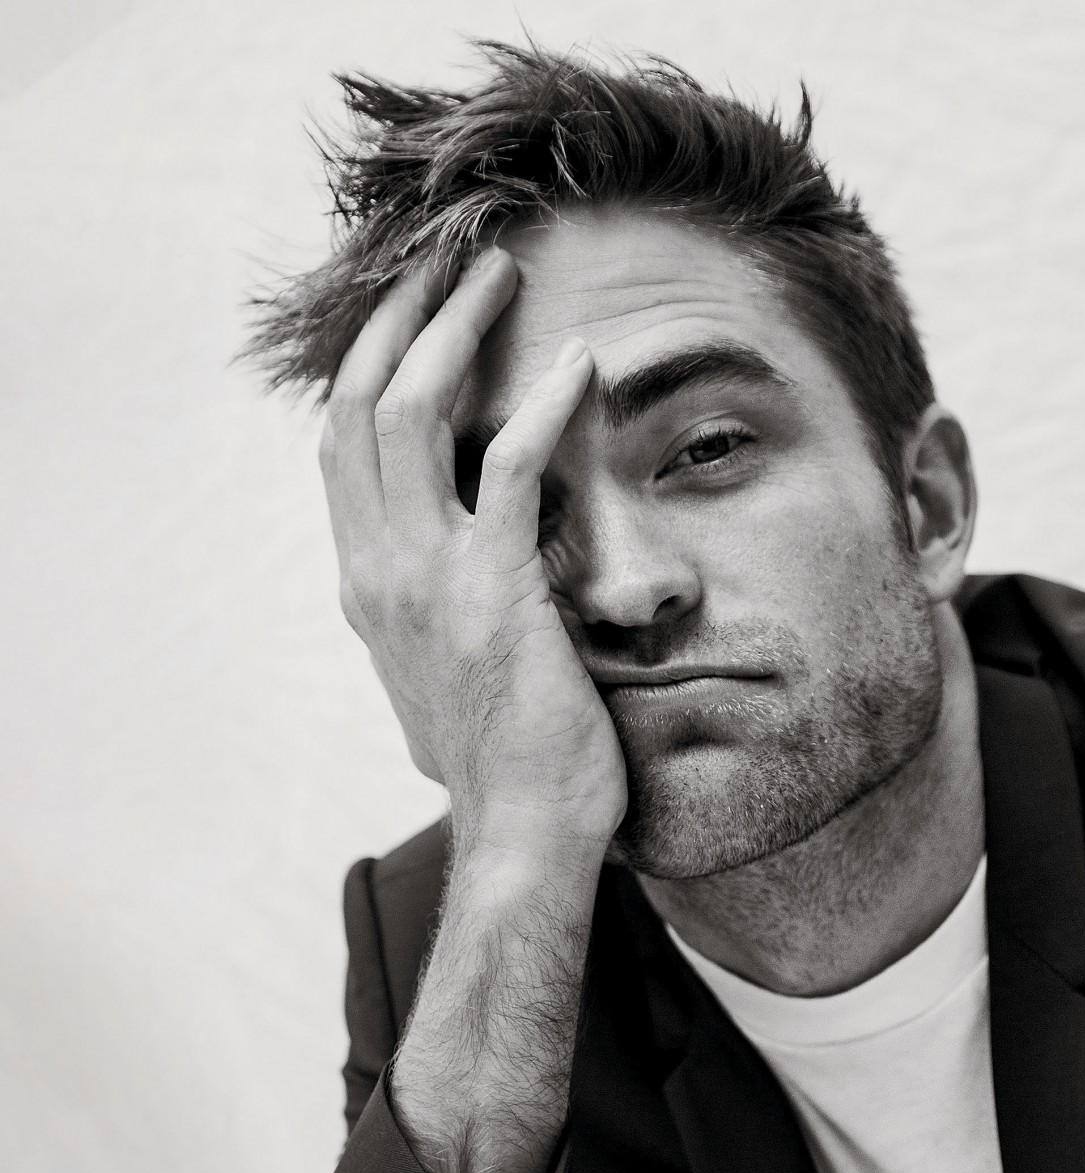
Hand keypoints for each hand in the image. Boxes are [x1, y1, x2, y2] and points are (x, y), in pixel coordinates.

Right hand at [320, 249, 626, 857]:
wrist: (524, 835)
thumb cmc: (509, 769)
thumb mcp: (447, 684)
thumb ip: (439, 627)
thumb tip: (460, 605)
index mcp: (366, 587)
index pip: (343, 447)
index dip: (371, 367)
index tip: (415, 313)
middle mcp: (377, 570)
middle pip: (357, 405)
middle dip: (398, 319)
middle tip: (450, 262)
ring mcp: (424, 577)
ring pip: (410, 411)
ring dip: (454, 329)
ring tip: (500, 275)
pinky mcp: (490, 590)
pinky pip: (505, 465)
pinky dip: (541, 403)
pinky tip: (578, 363)